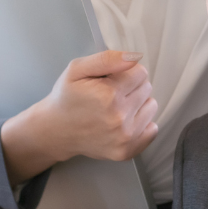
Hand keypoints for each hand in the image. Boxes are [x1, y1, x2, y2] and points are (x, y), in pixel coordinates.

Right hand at [0, 50, 158, 181]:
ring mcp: (124, 137)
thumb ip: (106, 59)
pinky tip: (123, 122)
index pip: (140, 73)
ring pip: (151, 107)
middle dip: (131, 87)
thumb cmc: (66, 97)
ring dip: (137, 104)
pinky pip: (152, 130)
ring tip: (115, 108)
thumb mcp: (77, 69)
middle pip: (147, 89)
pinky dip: (141, 124)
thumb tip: (134, 57)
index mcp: (108, 95)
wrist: (55, 131)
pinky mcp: (126, 151)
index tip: (111, 79)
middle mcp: (119, 118)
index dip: (125, 72)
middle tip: (110, 94)